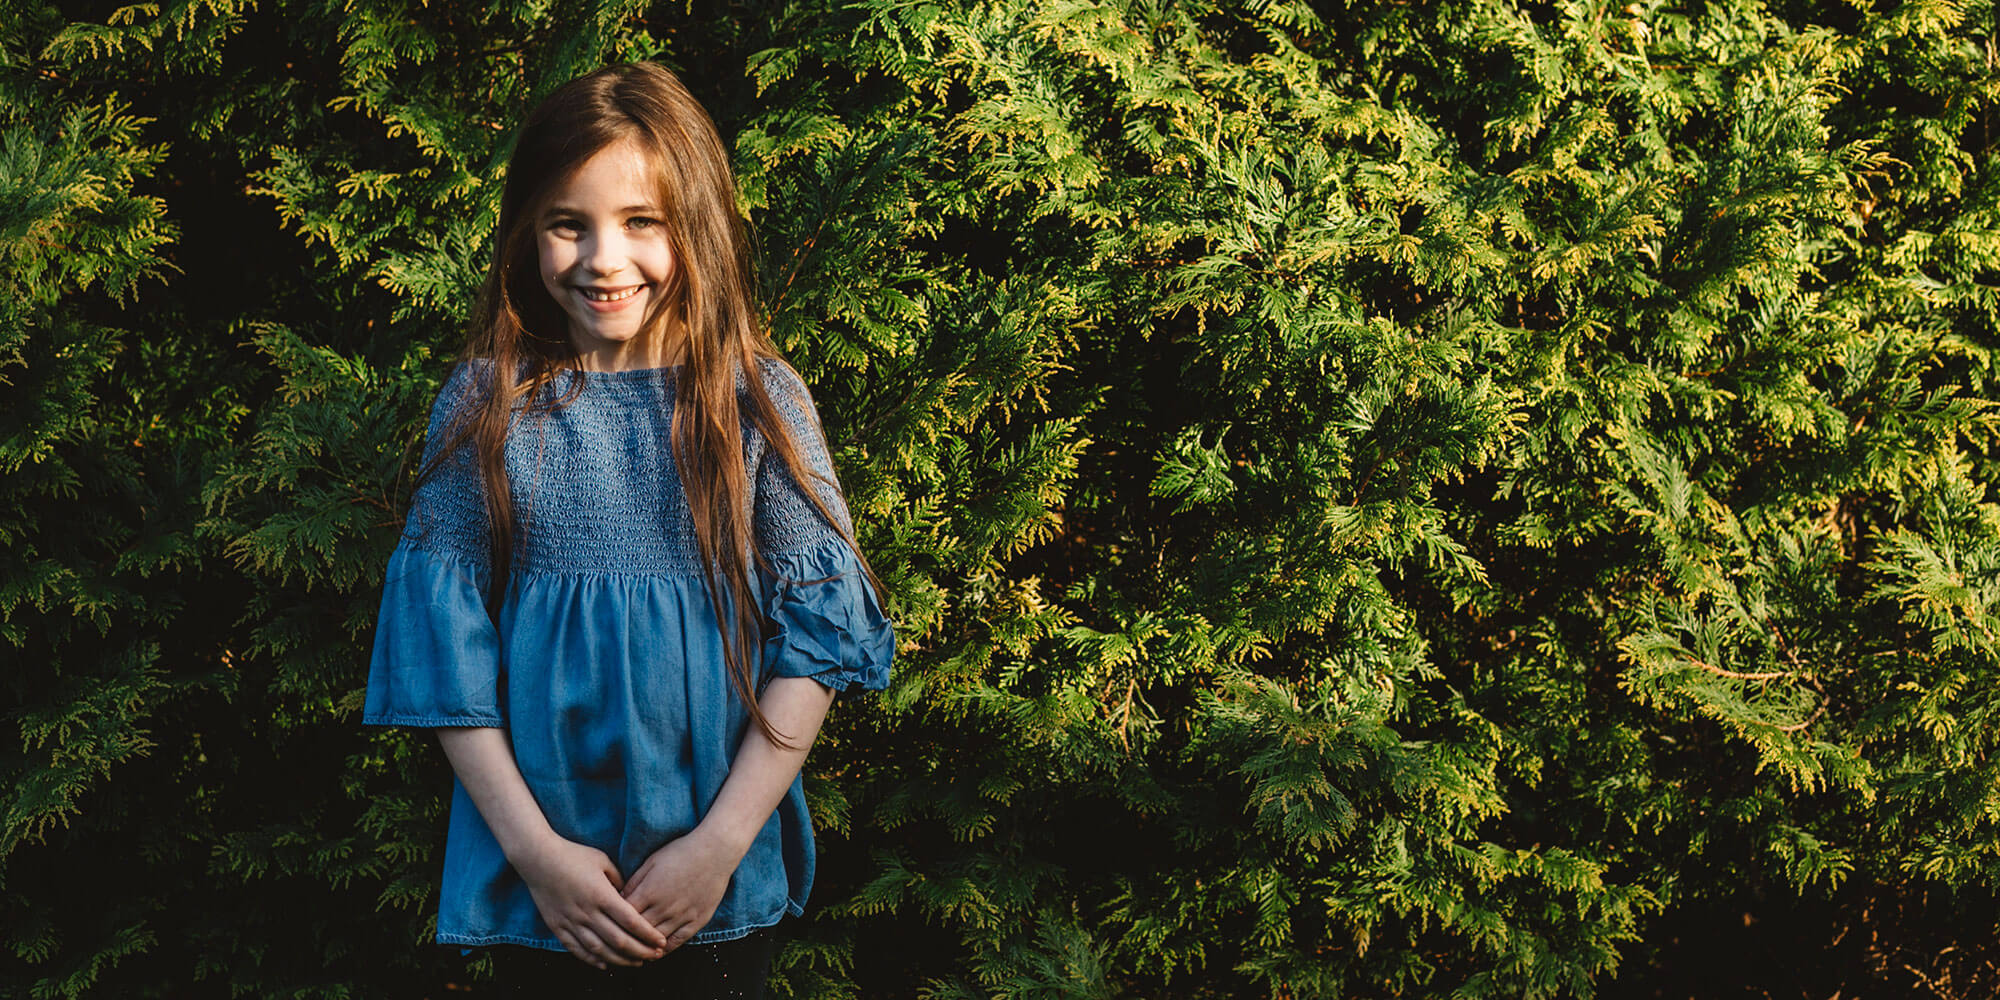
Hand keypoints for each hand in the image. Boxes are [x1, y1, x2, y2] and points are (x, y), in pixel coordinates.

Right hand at [512, 834, 667, 968]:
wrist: (538, 858)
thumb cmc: (573, 855)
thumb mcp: (602, 861)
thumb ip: (619, 880)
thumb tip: (630, 897)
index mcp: (601, 895)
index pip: (631, 921)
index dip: (648, 934)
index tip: (660, 941)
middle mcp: (587, 912)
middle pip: (618, 940)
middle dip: (640, 951)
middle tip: (654, 956)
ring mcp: (571, 921)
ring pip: (599, 950)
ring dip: (620, 960)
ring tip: (636, 963)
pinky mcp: (557, 927)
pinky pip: (576, 949)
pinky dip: (592, 960)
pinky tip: (605, 964)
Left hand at [619, 826, 741, 952]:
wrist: (715, 851)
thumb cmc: (681, 852)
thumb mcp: (652, 861)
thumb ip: (634, 881)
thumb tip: (618, 899)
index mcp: (649, 891)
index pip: (624, 916)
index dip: (614, 923)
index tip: (608, 927)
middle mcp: (664, 907)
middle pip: (638, 931)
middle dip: (625, 939)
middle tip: (616, 945)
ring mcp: (681, 915)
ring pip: (656, 939)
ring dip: (643, 948)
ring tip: (633, 952)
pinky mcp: (697, 920)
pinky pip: (678, 941)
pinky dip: (665, 949)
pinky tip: (657, 952)